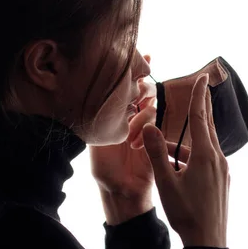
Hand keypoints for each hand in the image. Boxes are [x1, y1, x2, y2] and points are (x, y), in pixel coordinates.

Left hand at [90, 55, 156, 197]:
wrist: (122, 191)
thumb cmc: (105, 169)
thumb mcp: (95, 143)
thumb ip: (97, 121)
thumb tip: (90, 98)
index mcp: (115, 114)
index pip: (123, 88)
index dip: (131, 72)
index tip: (141, 57)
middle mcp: (130, 117)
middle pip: (142, 92)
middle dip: (140, 90)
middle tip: (135, 96)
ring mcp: (145, 127)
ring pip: (150, 107)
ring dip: (140, 117)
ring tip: (129, 137)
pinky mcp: (156, 138)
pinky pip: (156, 124)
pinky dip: (146, 129)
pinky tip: (135, 143)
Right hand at [141, 73, 230, 247]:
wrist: (209, 241)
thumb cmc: (186, 213)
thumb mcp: (166, 183)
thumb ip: (156, 154)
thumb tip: (150, 127)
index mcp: (204, 155)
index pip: (200, 117)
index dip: (198, 95)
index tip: (202, 77)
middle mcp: (218, 159)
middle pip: (207, 125)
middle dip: (202, 106)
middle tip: (202, 86)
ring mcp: (222, 170)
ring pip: (205, 145)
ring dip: (189, 139)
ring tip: (168, 149)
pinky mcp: (222, 180)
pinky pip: (208, 159)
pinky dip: (193, 154)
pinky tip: (180, 166)